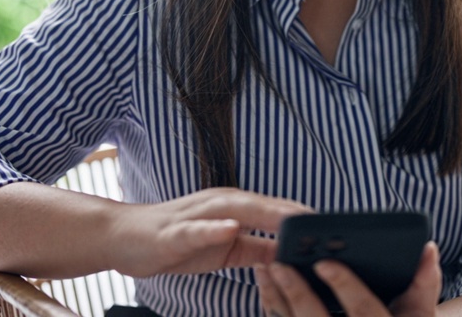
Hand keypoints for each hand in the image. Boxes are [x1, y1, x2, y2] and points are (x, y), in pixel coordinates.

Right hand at [105, 188, 311, 277]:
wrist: (124, 238)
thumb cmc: (175, 242)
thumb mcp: (225, 249)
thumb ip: (256, 250)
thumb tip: (290, 257)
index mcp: (233, 210)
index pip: (277, 212)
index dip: (305, 218)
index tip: (337, 227)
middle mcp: (219, 205)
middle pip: (264, 206)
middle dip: (294, 213)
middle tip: (326, 223)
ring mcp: (196, 215)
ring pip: (236, 210)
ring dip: (263, 213)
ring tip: (291, 220)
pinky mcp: (174, 231)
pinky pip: (197, 228)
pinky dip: (214, 228)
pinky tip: (230, 229)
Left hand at [254, 242, 441, 316]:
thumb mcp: (420, 314)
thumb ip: (424, 283)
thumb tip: (428, 248)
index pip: (367, 313)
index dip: (346, 288)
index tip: (324, 263)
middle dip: (298, 294)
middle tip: (279, 264)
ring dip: (277, 301)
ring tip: (265, 270)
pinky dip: (275, 311)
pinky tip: (267, 290)